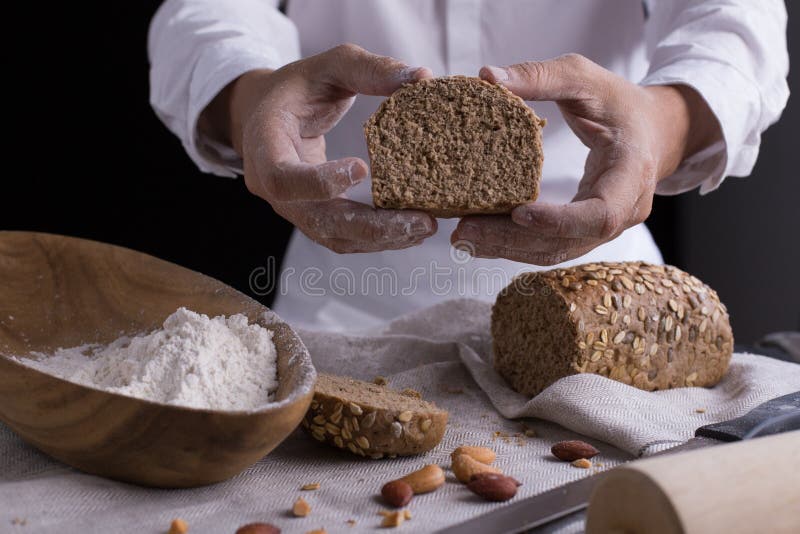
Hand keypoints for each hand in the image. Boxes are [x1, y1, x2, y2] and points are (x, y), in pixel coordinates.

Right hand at [203, 44, 436, 252]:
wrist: (271, 114)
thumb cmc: (300, 87)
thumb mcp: (331, 65)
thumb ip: (370, 69)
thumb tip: (422, 77)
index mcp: (265, 144)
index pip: (282, 177)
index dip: (320, 181)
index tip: (363, 168)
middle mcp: (273, 186)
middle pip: (318, 220)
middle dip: (372, 226)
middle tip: (420, 221)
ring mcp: (293, 208)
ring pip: (334, 236)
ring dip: (382, 238)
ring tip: (425, 227)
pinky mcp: (314, 218)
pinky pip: (344, 238)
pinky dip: (378, 238)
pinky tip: (411, 230)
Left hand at [451, 54, 720, 264]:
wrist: (654, 131)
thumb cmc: (621, 103)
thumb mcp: (587, 78)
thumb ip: (542, 76)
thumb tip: (488, 76)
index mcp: (631, 174)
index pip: (601, 213)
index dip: (560, 220)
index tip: (518, 213)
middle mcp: (623, 211)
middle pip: (568, 242)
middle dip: (514, 241)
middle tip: (465, 230)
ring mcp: (606, 228)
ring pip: (556, 251)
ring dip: (507, 249)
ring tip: (462, 237)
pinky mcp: (586, 232)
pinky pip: (551, 247)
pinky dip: (514, 245)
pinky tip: (479, 237)